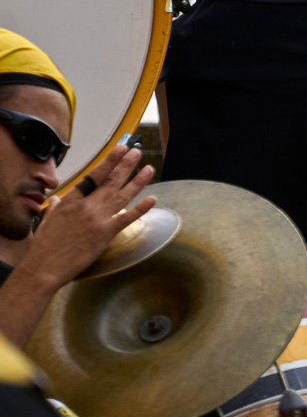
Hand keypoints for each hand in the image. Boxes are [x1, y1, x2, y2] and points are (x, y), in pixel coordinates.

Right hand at [20, 146, 155, 286]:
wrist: (44, 267)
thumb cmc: (44, 247)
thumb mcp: (47, 221)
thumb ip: (56, 207)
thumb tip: (57, 199)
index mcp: (70, 201)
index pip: (94, 176)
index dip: (109, 161)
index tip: (120, 149)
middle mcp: (85, 206)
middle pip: (110, 182)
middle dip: (125, 165)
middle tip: (137, 152)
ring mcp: (97, 219)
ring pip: (121, 196)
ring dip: (137, 181)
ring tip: (149, 169)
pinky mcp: (105, 234)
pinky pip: (127, 218)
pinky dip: (141, 208)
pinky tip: (152, 199)